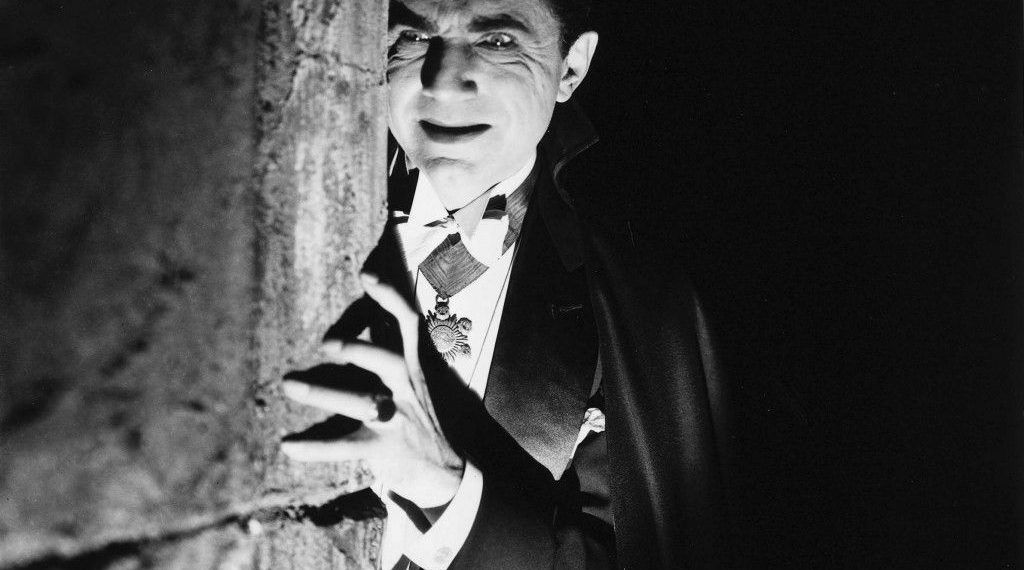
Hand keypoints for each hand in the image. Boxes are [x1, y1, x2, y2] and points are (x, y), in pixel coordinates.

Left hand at [281, 273, 464, 508]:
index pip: (409, 324)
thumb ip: (395, 352)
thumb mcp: (417, 381)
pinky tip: (288, 446)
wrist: (449, 471)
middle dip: (358, 349)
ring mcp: (396, 420)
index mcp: (415, 367)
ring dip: (322, 394)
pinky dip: (315, 447)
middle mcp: (408, 388)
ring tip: (289, 384)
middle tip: (326, 345)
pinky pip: (346, 447)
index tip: (366, 274)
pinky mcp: (384, 449)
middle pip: (387, 360)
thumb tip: (368, 317)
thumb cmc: (424, 418)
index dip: (391, 297)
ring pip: (360, 403)